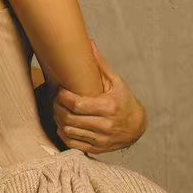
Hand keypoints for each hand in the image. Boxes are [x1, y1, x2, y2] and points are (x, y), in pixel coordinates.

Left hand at [52, 39, 146, 154]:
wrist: (138, 127)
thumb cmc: (124, 101)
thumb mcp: (116, 82)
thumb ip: (101, 64)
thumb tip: (90, 43)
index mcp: (108, 108)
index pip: (77, 105)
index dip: (63, 97)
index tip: (59, 91)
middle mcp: (105, 126)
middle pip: (70, 119)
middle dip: (57, 108)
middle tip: (54, 100)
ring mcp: (101, 139)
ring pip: (69, 132)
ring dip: (59, 121)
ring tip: (57, 111)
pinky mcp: (97, 149)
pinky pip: (73, 145)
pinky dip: (64, 135)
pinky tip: (62, 125)